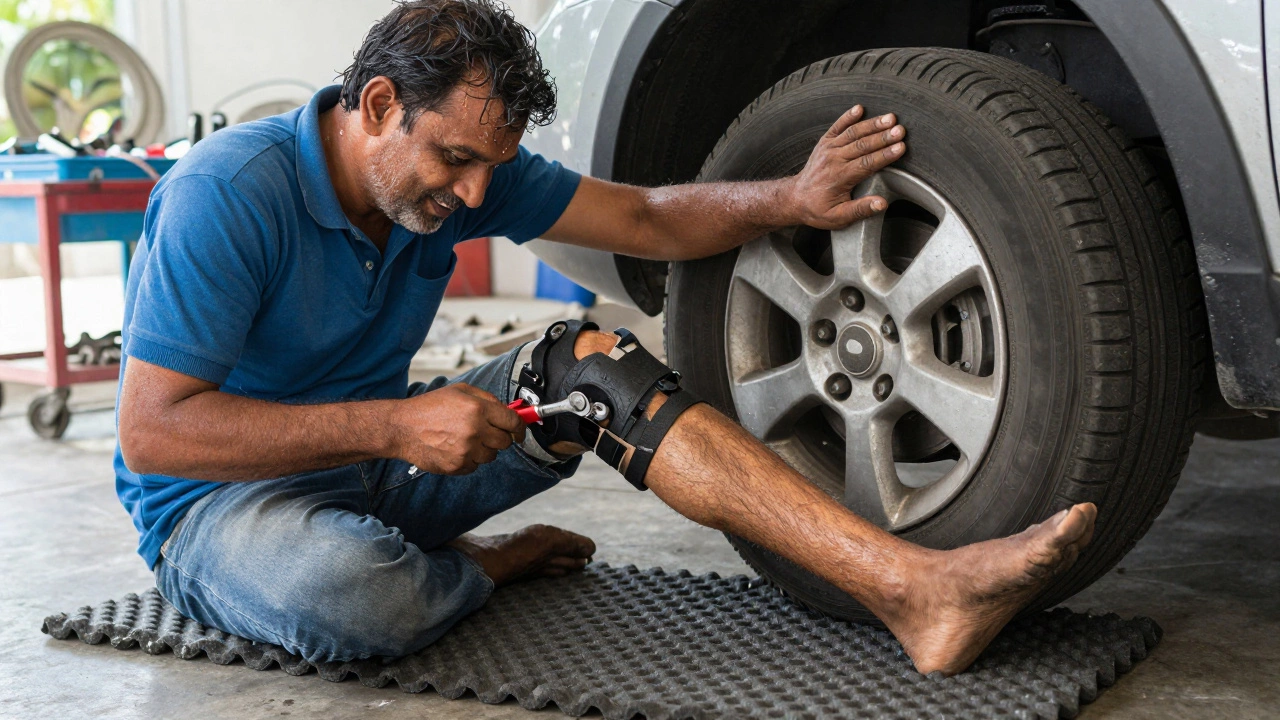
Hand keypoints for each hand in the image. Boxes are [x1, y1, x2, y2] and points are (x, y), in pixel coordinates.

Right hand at [389, 383, 524, 474]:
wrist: (402, 428)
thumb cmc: (430, 407)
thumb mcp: (460, 391)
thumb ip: (487, 399)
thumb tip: (509, 410)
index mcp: (478, 409)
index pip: (513, 422)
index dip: (520, 427)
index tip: (519, 431)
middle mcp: (475, 430)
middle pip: (505, 442)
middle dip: (499, 437)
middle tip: (485, 432)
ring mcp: (466, 450)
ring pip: (491, 456)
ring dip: (483, 449)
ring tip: (464, 438)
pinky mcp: (457, 466)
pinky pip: (475, 466)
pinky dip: (469, 459)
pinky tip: (454, 448)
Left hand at [787, 106, 905, 229]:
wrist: (795, 198)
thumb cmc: (818, 209)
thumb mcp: (838, 217)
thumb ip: (860, 209)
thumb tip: (881, 203)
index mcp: (840, 177)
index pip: (866, 163)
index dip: (885, 155)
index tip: (900, 148)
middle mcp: (834, 159)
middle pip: (863, 145)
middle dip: (883, 137)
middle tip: (901, 130)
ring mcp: (829, 148)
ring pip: (853, 133)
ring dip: (873, 124)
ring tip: (891, 118)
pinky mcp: (825, 142)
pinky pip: (838, 126)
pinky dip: (848, 116)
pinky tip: (860, 108)